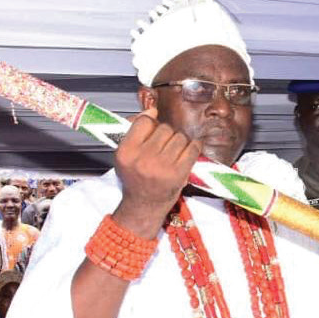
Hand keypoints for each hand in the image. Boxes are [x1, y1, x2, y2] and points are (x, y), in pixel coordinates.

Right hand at [112, 107, 201, 238]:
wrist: (144, 206)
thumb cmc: (136, 179)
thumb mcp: (125, 155)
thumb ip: (133, 131)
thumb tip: (151, 111)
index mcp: (126, 152)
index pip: (144, 121)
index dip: (151, 122)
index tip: (154, 127)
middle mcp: (143, 159)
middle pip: (164, 128)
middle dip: (167, 134)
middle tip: (164, 146)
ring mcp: (162, 167)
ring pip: (180, 137)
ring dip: (180, 141)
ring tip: (174, 152)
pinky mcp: (179, 174)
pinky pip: (192, 148)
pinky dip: (193, 147)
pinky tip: (189, 151)